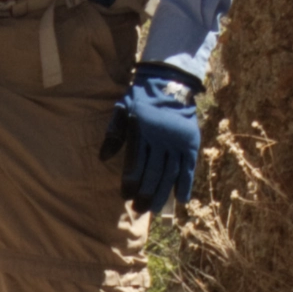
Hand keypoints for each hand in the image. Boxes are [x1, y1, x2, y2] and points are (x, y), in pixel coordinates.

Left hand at [100, 64, 200, 212]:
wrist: (168, 81)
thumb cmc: (140, 97)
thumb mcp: (122, 109)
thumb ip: (114, 133)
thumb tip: (103, 158)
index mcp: (142, 132)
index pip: (136, 163)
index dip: (131, 181)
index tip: (125, 196)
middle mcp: (160, 139)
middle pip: (153, 173)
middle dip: (145, 193)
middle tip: (139, 208)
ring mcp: (177, 142)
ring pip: (170, 173)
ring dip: (162, 193)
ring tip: (155, 209)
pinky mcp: (190, 142)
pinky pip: (188, 167)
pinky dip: (185, 183)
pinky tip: (181, 200)